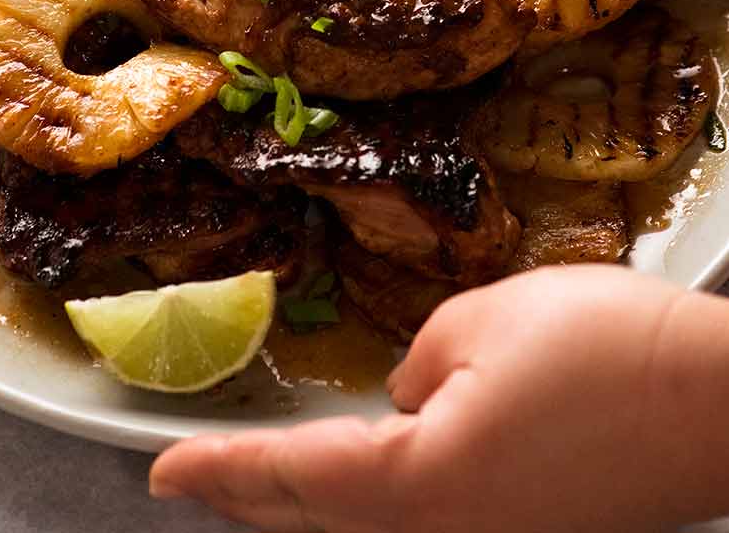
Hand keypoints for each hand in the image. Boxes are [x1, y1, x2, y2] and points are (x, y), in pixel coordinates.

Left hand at [150, 265, 721, 532]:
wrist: (714, 404)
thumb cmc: (602, 351)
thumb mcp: (479, 321)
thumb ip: (415, 366)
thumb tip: (404, 400)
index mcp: (418, 485)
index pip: (290, 478)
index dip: (217, 468)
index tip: (161, 471)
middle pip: (318, 525)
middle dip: (248, 499)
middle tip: (192, 478)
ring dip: (303, 507)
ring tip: (256, 480)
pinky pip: (418, 526)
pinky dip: (365, 507)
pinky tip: (361, 479)